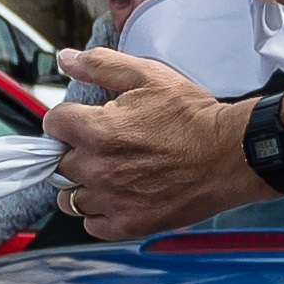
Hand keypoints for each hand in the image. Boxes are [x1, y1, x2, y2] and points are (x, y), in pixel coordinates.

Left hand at [50, 48, 254, 238]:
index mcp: (97, 129)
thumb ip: (100, 65)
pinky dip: (98, 212)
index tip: (83, 121)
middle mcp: (98, 167)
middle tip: (102, 146)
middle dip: (74, 151)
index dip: (68, 118)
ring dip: (81, 185)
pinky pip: (92, 224)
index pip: (53, 124)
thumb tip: (66, 59)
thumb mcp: (148, 75)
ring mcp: (112, 199)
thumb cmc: (194, 116)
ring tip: (107, 173)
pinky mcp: (128, 223)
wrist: (231, 154)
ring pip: (70, 198)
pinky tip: (116, 197)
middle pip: (59, 163)